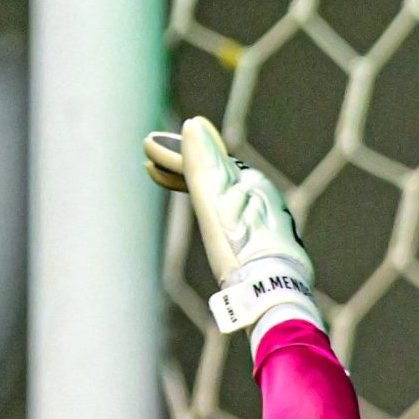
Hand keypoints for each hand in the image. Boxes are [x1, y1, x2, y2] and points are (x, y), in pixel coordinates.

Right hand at [142, 117, 320, 337]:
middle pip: (213, 175)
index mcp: (250, 182)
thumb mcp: (217, 204)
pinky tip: (210, 219)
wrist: (271, 294)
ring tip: (164, 177)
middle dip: (181, 166)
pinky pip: (230, 214)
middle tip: (152, 162)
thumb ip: (205, 165)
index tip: (147, 148)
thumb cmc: (243, 249)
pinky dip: (211, 208)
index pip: (206, 160)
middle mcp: (260, 197)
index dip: (174, 154)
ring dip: (192, 183)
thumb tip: (194, 124)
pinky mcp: (262, 244)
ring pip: (221, 194)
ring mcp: (263, 220)